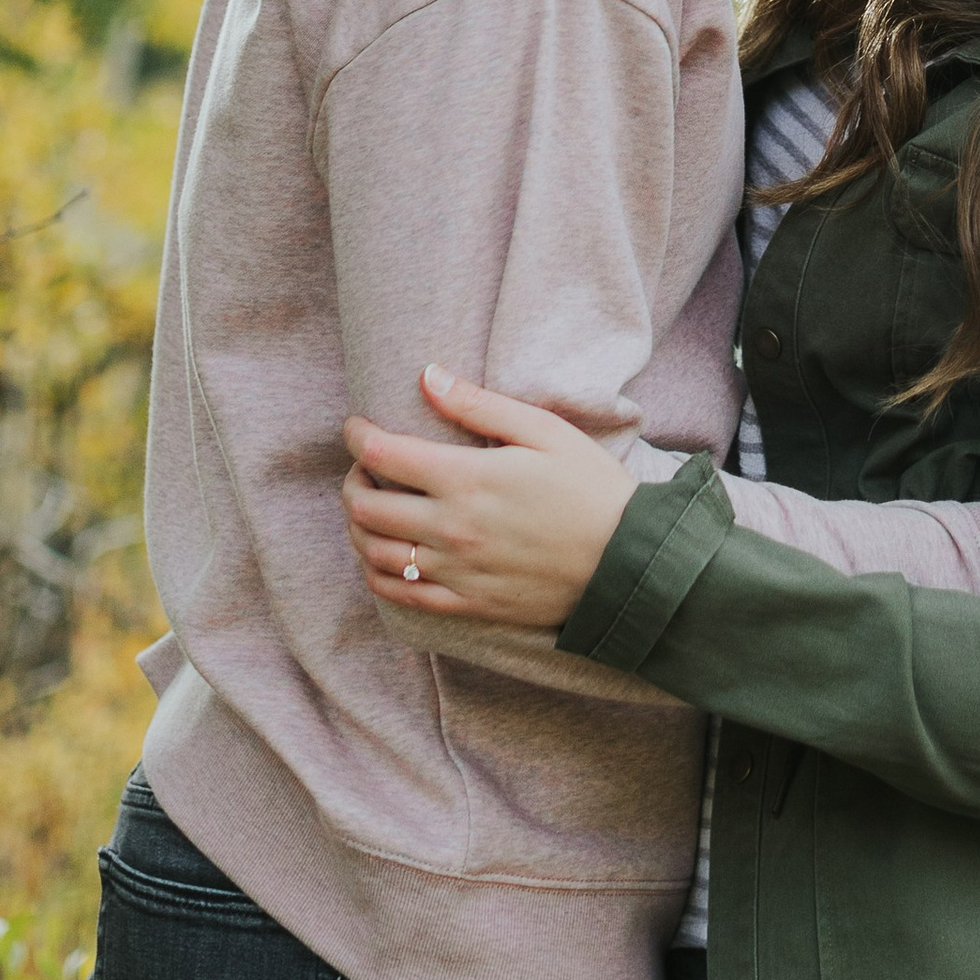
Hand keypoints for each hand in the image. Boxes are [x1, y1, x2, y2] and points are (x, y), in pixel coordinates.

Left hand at [342, 366, 638, 626]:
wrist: (626, 564)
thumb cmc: (590, 489)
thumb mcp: (544, 432)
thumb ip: (480, 406)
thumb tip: (428, 376)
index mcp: (466, 479)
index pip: (382, 454)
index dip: (358, 436)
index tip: (357, 426)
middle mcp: (450, 528)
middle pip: (366, 507)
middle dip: (352, 481)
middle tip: (364, 466)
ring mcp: (454, 571)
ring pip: (373, 554)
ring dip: (358, 528)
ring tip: (371, 509)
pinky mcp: (465, 604)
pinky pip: (400, 595)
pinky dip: (377, 574)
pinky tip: (385, 557)